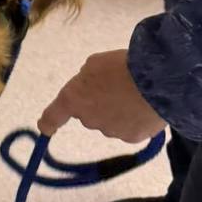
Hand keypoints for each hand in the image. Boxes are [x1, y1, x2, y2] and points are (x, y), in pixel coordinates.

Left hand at [38, 49, 165, 142]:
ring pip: (111, 120)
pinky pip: (129, 127)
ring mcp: (110, 131)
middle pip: (89, 113)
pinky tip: (144, 104)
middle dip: (98, 102)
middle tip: (115, 85)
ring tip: (135, 92)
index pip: (53, 116)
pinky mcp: (132, 138)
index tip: (45, 128)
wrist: (157, 82)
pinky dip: (135, 119)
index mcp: (73, 98)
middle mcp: (88, 119)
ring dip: (118, 110)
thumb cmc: (121, 66)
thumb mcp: (94, 63)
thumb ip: (86, 78)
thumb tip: (90, 88)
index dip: (48, 122)